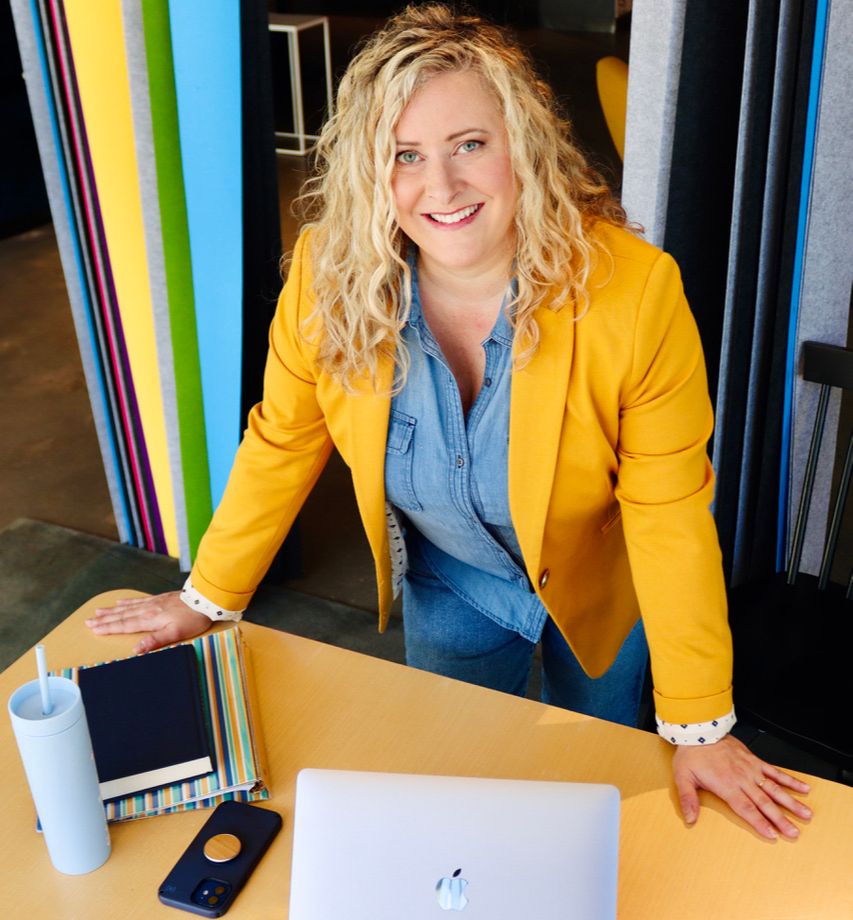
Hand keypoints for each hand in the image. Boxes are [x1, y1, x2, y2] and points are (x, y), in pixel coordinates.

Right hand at [85, 592, 210, 653]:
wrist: (204, 600)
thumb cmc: (192, 619)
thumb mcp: (175, 634)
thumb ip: (155, 641)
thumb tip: (136, 649)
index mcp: (150, 620)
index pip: (125, 625)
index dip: (108, 628)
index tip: (93, 629)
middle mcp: (148, 610)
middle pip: (122, 615)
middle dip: (104, 619)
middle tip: (88, 621)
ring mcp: (153, 603)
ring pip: (127, 607)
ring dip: (112, 610)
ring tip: (98, 611)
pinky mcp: (159, 598)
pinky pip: (138, 600)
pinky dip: (127, 601)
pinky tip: (120, 602)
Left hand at [672, 734, 811, 839]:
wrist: (700, 730)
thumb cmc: (692, 753)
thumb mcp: (683, 777)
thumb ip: (687, 799)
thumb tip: (689, 819)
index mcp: (726, 785)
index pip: (745, 808)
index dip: (759, 822)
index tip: (772, 834)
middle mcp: (742, 779)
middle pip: (764, 803)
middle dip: (780, 819)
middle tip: (794, 832)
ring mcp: (751, 769)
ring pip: (774, 789)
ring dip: (790, 802)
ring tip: (806, 814)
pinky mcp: (754, 760)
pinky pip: (775, 771)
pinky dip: (789, 780)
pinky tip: (803, 788)